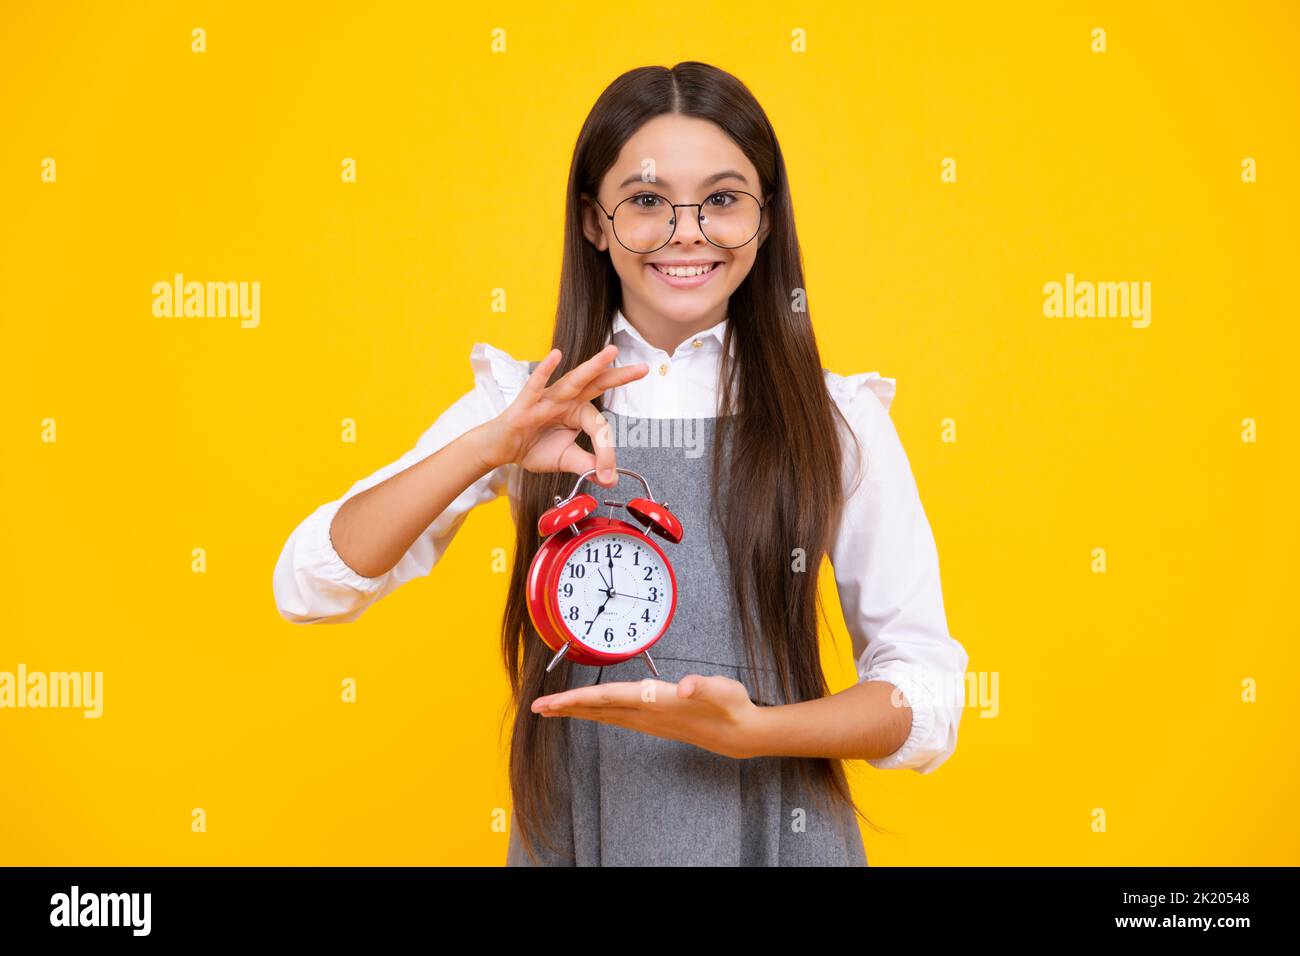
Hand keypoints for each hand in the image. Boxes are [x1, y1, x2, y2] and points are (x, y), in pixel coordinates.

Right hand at [477, 345, 647, 486]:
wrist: (502, 450)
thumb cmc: (533, 447)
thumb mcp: (566, 459)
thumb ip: (589, 465)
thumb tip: (610, 479)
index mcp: (578, 411)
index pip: (600, 427)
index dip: (606, 452)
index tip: (607, 473)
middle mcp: (566, 400)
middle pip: (597, 384)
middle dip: (620, 376)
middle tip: (644, 368)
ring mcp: (547, 399)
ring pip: (573, 381)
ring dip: (593, 366)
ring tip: (611, 352)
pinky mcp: (526, 403)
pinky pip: (536, 385)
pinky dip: (545, 371)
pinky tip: (555, 356)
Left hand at [531, 674, 764, 759]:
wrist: (741, 735)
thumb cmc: (731, 707)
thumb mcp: (723, 690)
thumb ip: (703, 686)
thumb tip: (686, 686)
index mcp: (655, 702)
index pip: (607, 699)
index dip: (576, 699)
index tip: (551, 702)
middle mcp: (647, 714)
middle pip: (598, 710)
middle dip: (566, 708)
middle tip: (535, 708)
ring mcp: (649, 721)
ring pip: (605, 715)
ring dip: (577, 712)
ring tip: (553, 710)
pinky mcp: (654, 722)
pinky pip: (616, 717)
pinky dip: (596, 713)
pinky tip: (590, 712)